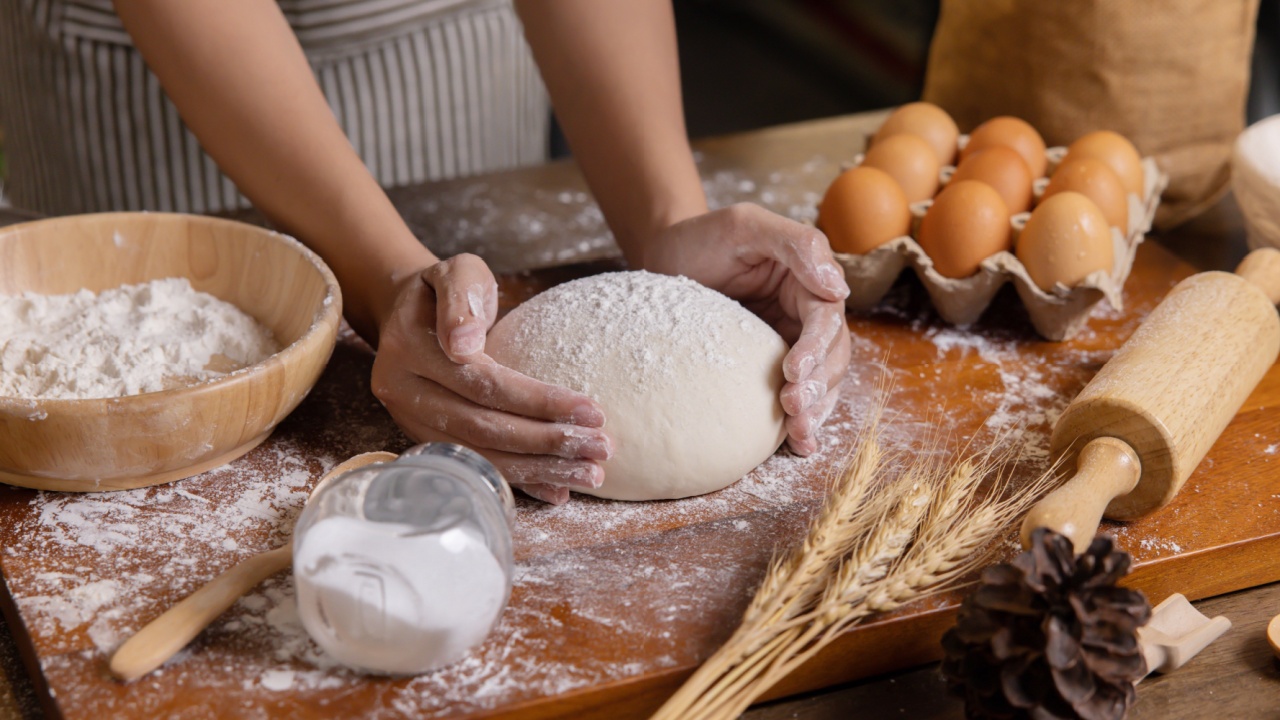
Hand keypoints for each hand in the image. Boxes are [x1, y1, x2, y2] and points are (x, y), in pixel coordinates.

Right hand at [370, 254, 613, 503]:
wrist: (405, 314)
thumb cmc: (443, 291)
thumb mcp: (455, 272)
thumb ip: (462, 297)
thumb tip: (465, 342)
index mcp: (411, 349)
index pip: (484, 383)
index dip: (538, 401)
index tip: (590, 409)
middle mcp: (405, 391)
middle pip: (484, 428)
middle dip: (547, 442)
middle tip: (601, 448)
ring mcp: (412, 421)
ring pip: (481, 455)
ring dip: (540, 469)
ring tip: (591, 473)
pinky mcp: (426, 440)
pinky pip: (475, 466)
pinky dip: (519, 481)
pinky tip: (556, 491)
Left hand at [641, 204, 851, 455]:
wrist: (663, 259)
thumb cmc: (703, 238)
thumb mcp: (745, 225)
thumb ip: (797, 244)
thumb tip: (837, 286)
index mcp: (808, 283)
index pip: (825, 319)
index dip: (816, 348)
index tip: (793, 370)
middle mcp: (806, 316)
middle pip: (831, 357)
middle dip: (819, 387)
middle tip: (794, 409)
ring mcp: (789, 344)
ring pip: (821, 383)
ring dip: (816, 411)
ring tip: (799, 435)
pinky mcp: (768, 369)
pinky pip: (795, 395)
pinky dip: (800, 422)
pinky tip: (798, 445)